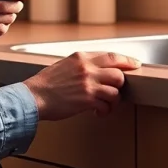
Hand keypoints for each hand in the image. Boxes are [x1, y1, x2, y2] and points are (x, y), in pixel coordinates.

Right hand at [22, 52, 140, 119]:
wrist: (33, 96)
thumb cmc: (45, 84)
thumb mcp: (64, 66)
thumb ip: (82, 66)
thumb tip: (99, 72)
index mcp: (81, 57)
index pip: (111, 56)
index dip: (127, 61)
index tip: (135, 65)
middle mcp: (87, 68)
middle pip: (118, 74)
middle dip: (120, 84)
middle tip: (117, 91)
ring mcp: (88, 83)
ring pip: (115, 90)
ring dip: (113, 100)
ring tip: (104, 104)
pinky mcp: (88, 99)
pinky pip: (107, 104)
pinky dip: (105, 110)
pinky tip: (98, 112)